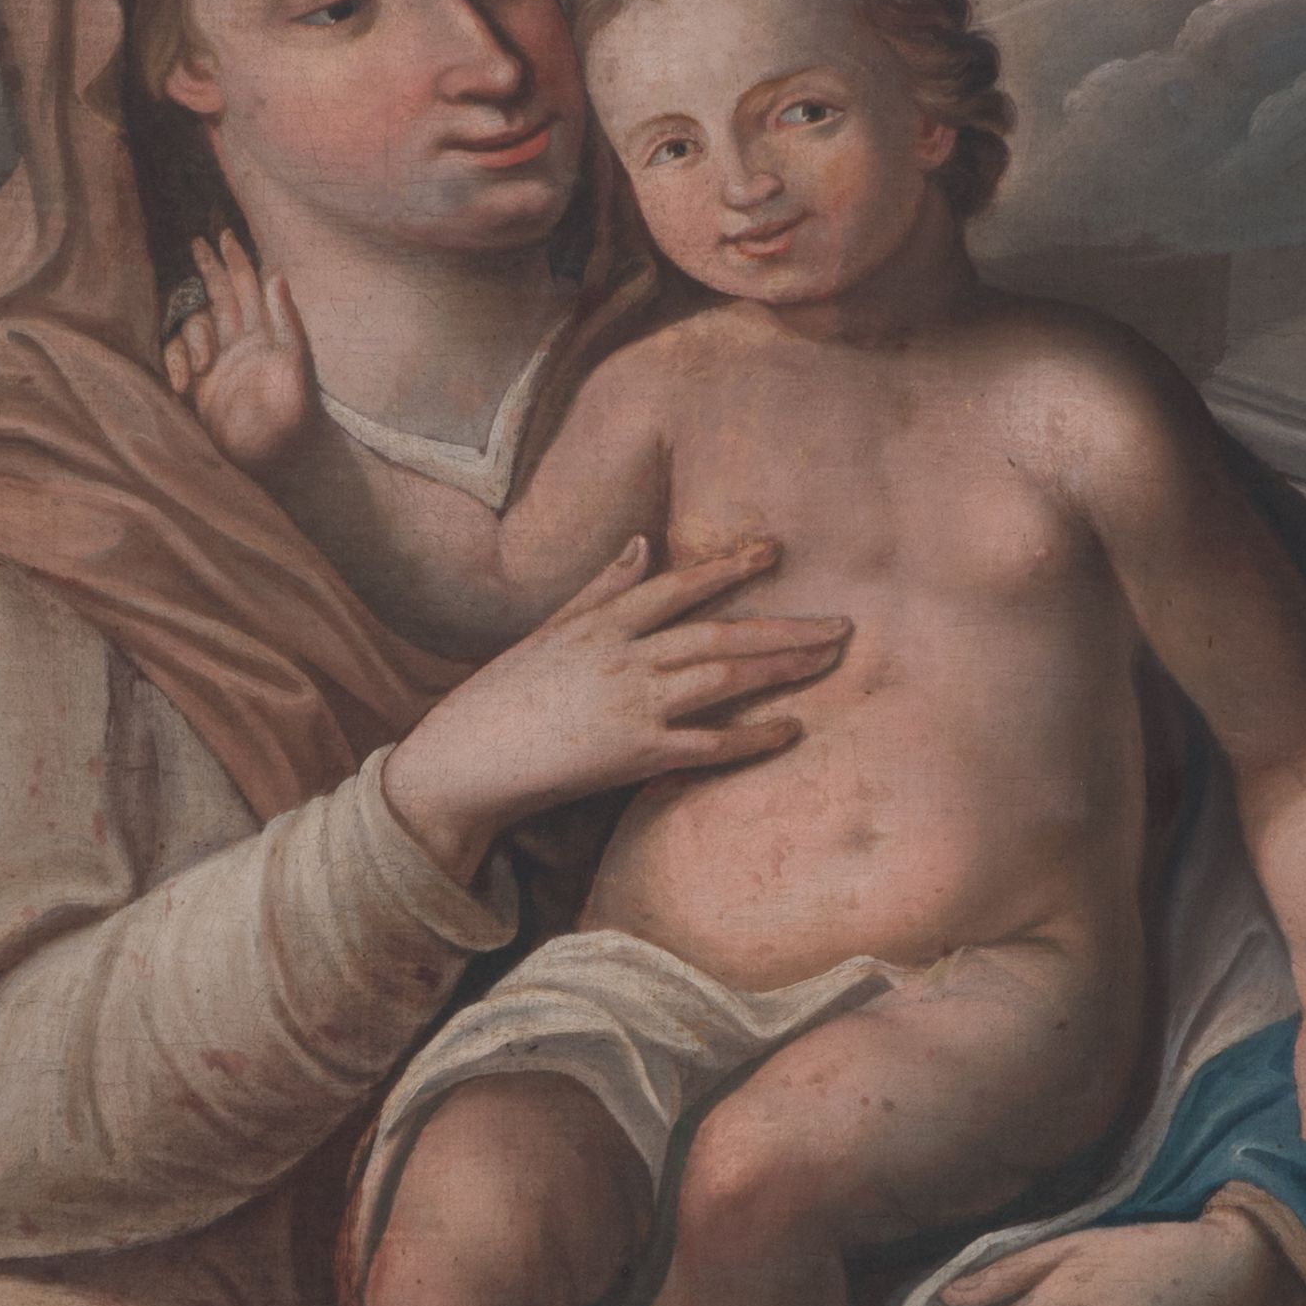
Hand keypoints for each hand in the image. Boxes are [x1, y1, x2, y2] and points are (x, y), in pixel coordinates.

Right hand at [163, 231, 319, 472]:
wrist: (272, 462)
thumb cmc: (293, 418)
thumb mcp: (296, 368)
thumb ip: (287, 323)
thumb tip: (276, 276)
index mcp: (266, 335)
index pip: (249, 288)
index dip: (236, 260)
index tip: (223, 234)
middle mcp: (241, 344)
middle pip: (221, 295)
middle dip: (209, 269)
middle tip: (196, 242)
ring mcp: (218, 363)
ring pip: (195, 325)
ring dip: (194, 338)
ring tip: (202, 367)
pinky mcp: (199, 386)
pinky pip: (178, 357)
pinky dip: (178, 364)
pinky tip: (185, 387)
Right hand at [384, 536, 847, 885]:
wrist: (463, 762)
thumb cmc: (502, 697)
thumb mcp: (549, 632)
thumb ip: (601, 589)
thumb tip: (641, 542)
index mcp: (599, 624)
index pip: (677, 586)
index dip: (728, 566)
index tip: (775, 550)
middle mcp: (621, 658)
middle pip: (719, 633)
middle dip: (784, 626)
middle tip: (842, 623)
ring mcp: (629, 706)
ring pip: (722, 679)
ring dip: (781, 669)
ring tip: (829, 660)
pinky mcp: (632, 756)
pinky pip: (707, 746)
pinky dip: (751, 737)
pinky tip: (790, 729)